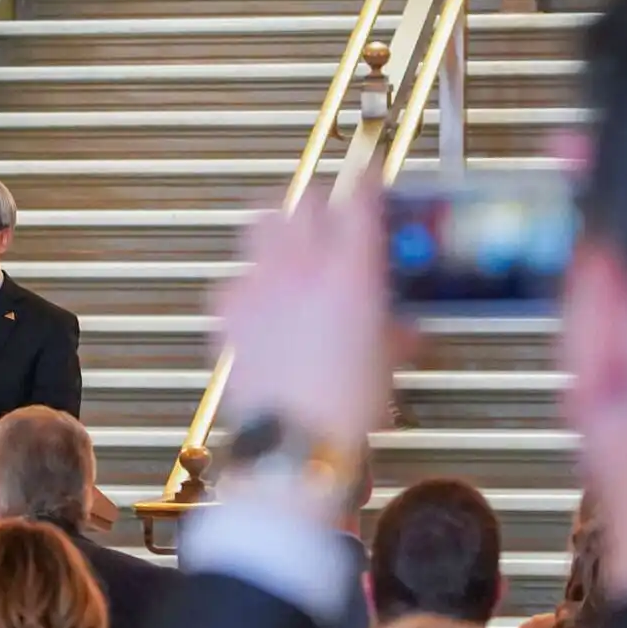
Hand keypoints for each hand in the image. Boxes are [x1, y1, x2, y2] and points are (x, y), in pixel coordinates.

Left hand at [215, 185, 400, 448]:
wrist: (295, 444)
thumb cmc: (345, 408)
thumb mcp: (385, 360)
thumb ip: (392, 330)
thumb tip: (400, 328)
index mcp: (350, 271)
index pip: (360, 196)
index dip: (368, 184)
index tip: (372, 184)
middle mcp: (301, 267)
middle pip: (304, 198)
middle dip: (319, 203)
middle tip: (329, 219)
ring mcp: (258, 285)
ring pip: (261, 223)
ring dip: (279, 228)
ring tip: (290, 248)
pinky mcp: (227, 311)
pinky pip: (234, 277)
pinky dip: (248, 281)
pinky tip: (261, 301)